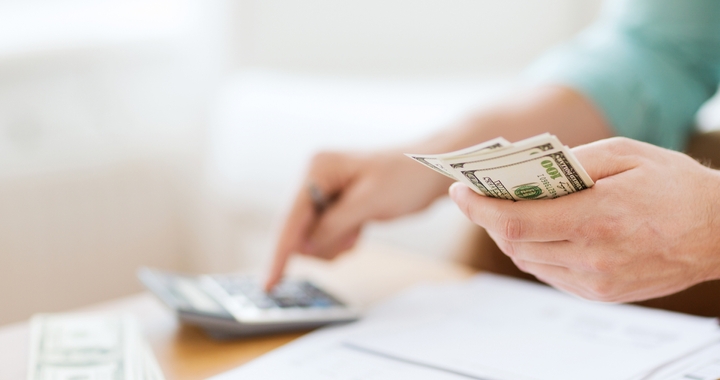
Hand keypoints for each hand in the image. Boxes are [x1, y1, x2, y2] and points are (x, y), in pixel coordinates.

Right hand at [264, 148, 451, 289]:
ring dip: (334, 243)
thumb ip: (333, 224)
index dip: (280, 252)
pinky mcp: (334, 205)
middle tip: (353, 236)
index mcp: (317, 168)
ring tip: (360, 228)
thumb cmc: (405, 177)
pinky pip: (324, 235)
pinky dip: (340, 240)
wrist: (431, 171)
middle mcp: (314, 178)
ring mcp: (323, 192)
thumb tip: (304, 247)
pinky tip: (359, 229)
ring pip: (311, 237)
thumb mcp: (369, 202)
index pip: (291, 217)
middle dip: (322, 243)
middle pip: (297, 230)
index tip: (269, 282)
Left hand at [449, 137, 719, 302]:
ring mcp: (596, 282)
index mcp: (597, 218)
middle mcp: (593, 258)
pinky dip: (534, 251)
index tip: (460, 191)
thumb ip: (571, 162)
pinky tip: (539, 230)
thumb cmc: (675, 186)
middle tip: (477, 195)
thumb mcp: (625, 154)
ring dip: (509, 235)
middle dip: (489, 217)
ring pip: (528, 261)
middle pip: (515, 243)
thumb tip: (526, 170)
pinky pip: (549, 273)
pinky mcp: (600, 294)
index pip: (516, 222)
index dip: (479, 208)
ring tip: (506, 209)